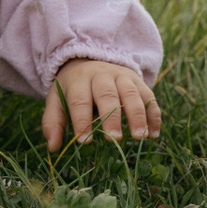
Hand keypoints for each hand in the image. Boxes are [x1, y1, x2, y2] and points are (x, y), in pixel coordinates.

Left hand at [43, 59, 160, 150]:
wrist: (91, 60)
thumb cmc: (73, 88)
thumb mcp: (57, 100)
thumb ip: (53, 122)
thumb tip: (53, 147)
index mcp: (79, 80)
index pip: (80, 100)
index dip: (82, 120)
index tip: (85, 142)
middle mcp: (102, 75)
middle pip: (108, 95)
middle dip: (112, 117)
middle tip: (114, 139)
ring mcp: (123, 77)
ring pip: (131, 94)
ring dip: (137, 116)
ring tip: (139, 137)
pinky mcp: (138, 82)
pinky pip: (149, 97)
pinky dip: (153, 115)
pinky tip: (153, 134)